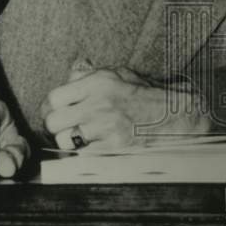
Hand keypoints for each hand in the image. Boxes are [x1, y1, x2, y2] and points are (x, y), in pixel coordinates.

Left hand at [41, 67, 209, 150]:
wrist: (175, 115)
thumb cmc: (146, 94)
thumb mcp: (119, 74)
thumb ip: (91, 74)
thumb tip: (73, 69)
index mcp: (97, 83)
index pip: (54, 98)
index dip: (50, 108)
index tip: (57, 113)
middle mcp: (98, 104)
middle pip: (53, 121)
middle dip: (55, 127)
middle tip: (64, 128)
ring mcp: (106, 128)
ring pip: (64, 142)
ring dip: (69, 143)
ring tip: (80, 139)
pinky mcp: (114, 148)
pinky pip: (83, 155)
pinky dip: (84, 154)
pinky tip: (94, 147)